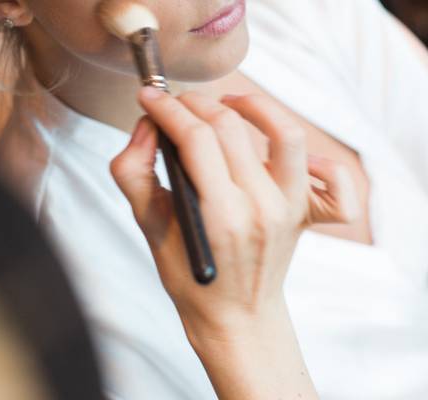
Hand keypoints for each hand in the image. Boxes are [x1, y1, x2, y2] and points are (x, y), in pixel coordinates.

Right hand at [111, 88, 358, 339]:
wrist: (234, 317)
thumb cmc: (189, 278)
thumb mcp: (148, 228)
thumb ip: (134, 173)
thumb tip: (146, 125)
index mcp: (218, 215)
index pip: (194, 138)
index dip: (167, 108)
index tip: (150, 95)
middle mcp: (260, 208)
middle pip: (229, 127)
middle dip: (194, 103)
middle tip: (174, 105)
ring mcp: (289, 208)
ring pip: (283, 133)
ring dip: (254, 105)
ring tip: (226, 102)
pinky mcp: (305, 212)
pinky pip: (332, 176)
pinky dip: (316, 154)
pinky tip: (278, 144)